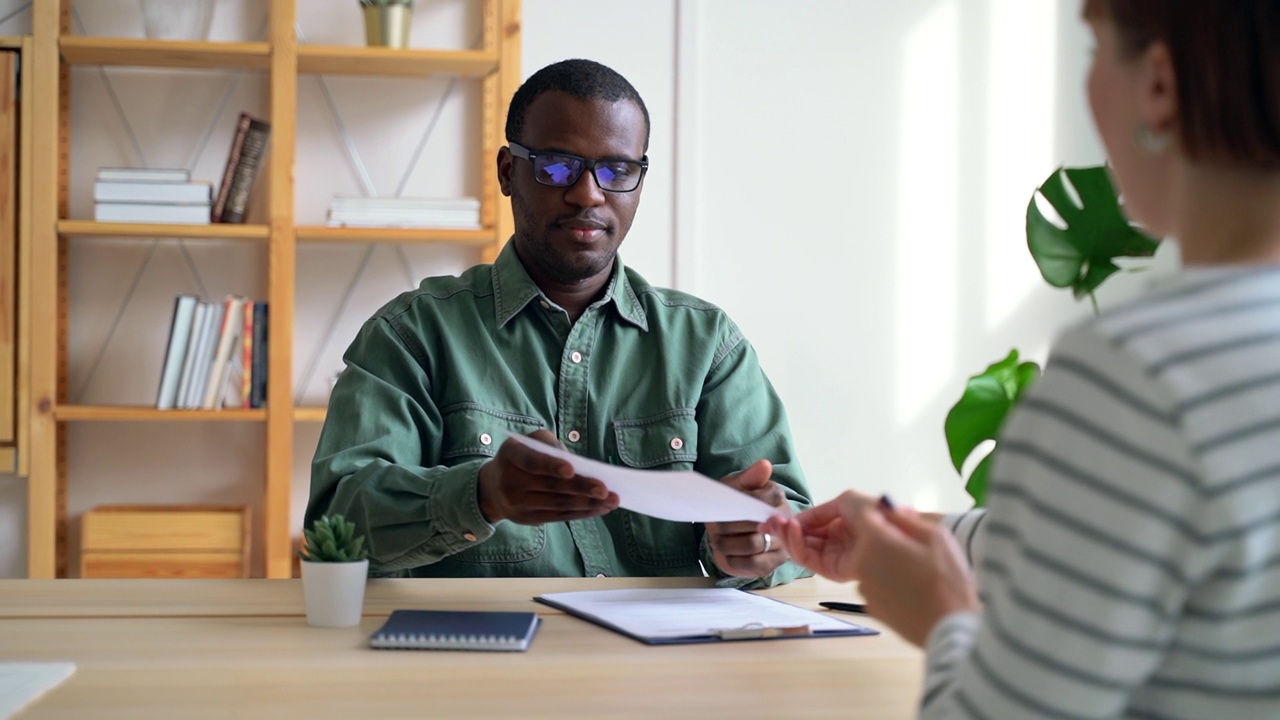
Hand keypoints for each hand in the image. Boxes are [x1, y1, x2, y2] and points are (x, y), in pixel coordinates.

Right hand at [477, 429, 618, 524]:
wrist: (492, 488)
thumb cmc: (520, 457)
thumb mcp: (529, 441)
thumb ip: (551, 446)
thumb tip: (580, 465)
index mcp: (511, 455)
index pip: (531, 461)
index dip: (550, 466)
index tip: (571, 470)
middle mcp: (511, 481)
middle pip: (551, 487)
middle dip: (581, 488)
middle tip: (605, 489)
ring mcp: (519, 504)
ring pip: (558, 505)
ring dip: (587, 504)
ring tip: (611, 501)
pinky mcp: (529, 519)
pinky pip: (559, 517)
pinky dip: (581, 513)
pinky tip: (599, 509)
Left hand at [705, 460, 791, 576]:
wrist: (732, 529)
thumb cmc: (734, 503)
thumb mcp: (735, 486)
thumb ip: (748, 477)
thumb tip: (765, 465)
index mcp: (776, 496)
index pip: (760, 500)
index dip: (737, 506)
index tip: (722, 507)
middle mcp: (784, 520)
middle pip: (753, 525)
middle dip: (727, 526)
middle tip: (715, 525)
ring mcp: (781, 543)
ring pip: (751, 545)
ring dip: (727, 543)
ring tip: (719, 538)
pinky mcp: (772, 564)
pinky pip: (752, 564)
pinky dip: (733, 558)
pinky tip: (727, 552)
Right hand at [761, 489, 877, 582]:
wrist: (888, 531)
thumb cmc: (872, 512)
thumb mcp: (844, 500)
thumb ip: (818, 512)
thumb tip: (797, 522)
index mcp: (840, 526)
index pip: (810, 527)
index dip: (791, 522)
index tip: (771, 518)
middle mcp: (836, 543)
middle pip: (803, 540)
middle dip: (783, 530)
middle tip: (767, 523)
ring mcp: (834, 558)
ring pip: (802, 550)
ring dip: (787, 536)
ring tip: (778, 524)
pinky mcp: (832, 572)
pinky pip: (808, 559)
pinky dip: (796, 544)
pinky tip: (792, 529)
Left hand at [847, 504, 979, 646]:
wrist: (951, 630)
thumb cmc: (948, 582)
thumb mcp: (937, 537)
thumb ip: (905, 519)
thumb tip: (887, 507)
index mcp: (875, 541)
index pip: (864, 514)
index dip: (882, 514)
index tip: (899, 520)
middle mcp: (862, 563)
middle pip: (868, 540)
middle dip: (887, 539)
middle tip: (918, 551)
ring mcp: (864, 589)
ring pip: (873, 564)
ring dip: (888, 562)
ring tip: (921, 574)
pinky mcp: (871, 608)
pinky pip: (877, 585)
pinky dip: (890, 584)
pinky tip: (915, 591)